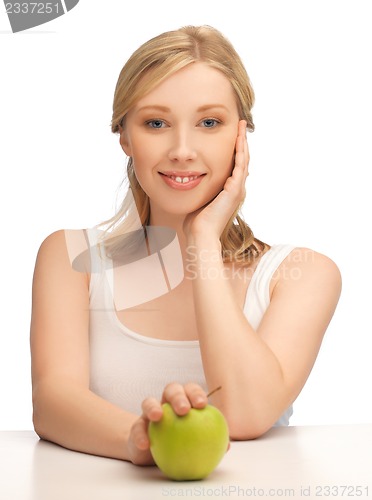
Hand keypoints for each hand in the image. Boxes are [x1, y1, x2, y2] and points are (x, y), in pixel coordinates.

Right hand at [127, 383, 207, 464]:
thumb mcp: (195, 442)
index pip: (190, 391)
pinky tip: (145, 444)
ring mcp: (149, 412)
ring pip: (149, 401)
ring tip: (158, 417)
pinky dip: (140, 435)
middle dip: (178, 396)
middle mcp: (166, 402)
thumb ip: (210, 441)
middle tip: (184, 409)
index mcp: (183, 401)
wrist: (153, 451)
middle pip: (171, 390)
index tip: (202, 405)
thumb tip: (229, 445)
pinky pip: (137, 428)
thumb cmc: (179, 442)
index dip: (196, 393)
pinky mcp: (137, 426)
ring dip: (153, 407)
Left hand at [183, 119, 248, 240]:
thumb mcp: (199, 199)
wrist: (200, 234)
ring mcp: (237, 190)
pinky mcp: (234, 190)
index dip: (235, 149)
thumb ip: (200, 189)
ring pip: (244, 160)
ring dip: (243, 142)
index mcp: (229, 191)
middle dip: (242, 142)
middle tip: (241, 126)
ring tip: (242, 127)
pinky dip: (240, 152)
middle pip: (243, 160)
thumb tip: (189, 181)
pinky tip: (239, 140)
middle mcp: (236, 189)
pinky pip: (240, 166)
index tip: (232, 135)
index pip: (235, 165)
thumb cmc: (196, 222)